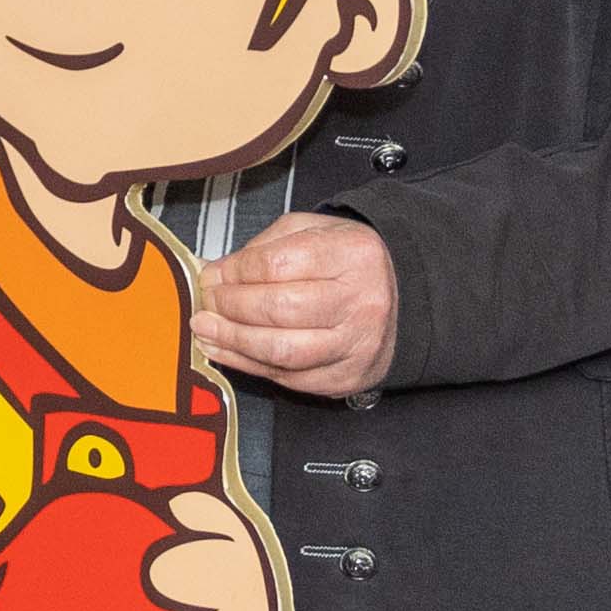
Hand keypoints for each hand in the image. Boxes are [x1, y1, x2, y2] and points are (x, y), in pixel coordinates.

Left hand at [196, 213, 395, 396]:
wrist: (405, 300)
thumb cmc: (349, 263)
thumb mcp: (315, 233)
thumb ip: (264, 247)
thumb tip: (216, 273)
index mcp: (352, 255)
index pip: (277, 265)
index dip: (234, 273)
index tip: (211, 276)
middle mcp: (360, 302)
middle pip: (279, 309)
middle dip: (230, 308)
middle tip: (206, 303)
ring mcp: (356, 345)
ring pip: (282, 351)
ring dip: (234, 343)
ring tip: (205, 331)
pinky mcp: (346, 378)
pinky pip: (289, 378)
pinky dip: (250, 365)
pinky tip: (228, 352)